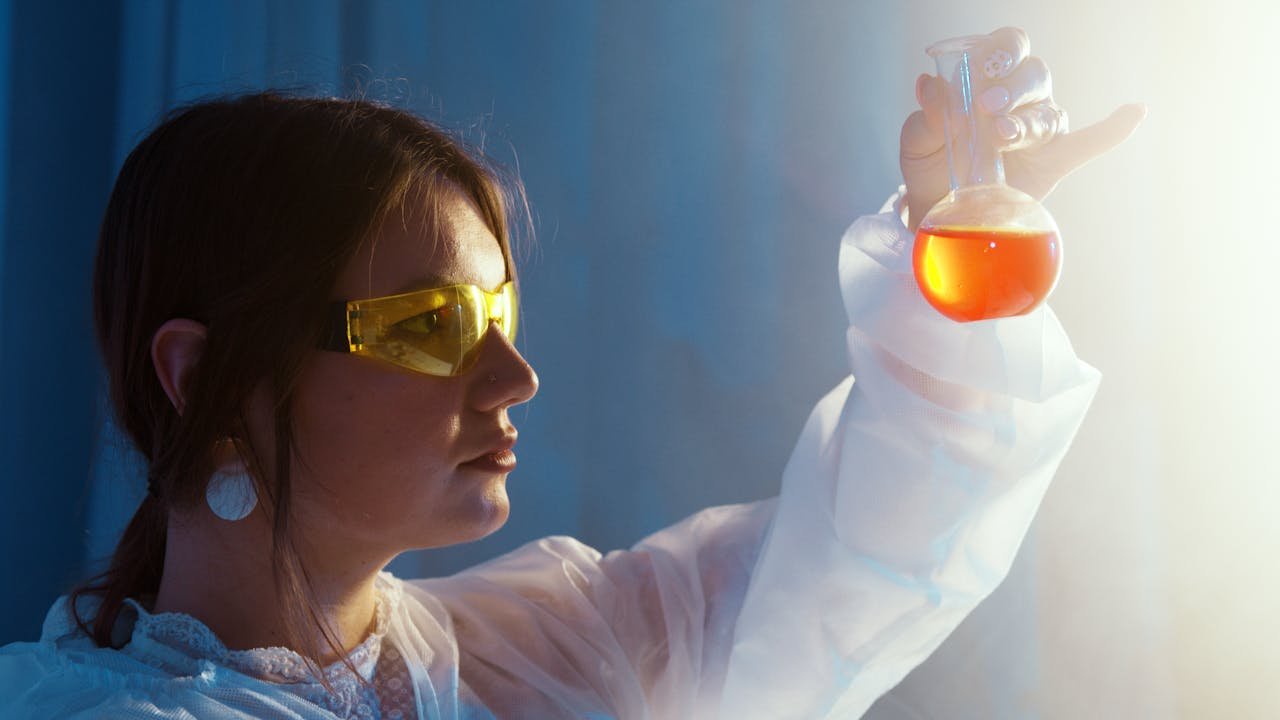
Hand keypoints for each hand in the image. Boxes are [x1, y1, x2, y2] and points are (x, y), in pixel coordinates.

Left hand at [899, 27, 1145, 230]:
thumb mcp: (918, 141)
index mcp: (991, 76)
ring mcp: (1041, 129)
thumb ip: (928, 116)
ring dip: (1027, 122)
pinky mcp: (1052, 162)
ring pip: (1048, 113)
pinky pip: (1088, 143)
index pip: (1008, 45)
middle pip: (1035, 74)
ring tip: (1001, 135)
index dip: (999, 51)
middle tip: (987, 106)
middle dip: (1013, 87)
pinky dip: (1112, 130)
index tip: (976, 73)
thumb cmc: (931, 162)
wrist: (938, 208)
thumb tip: (929, 86)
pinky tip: (1135, 112)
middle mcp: (1023, 96)